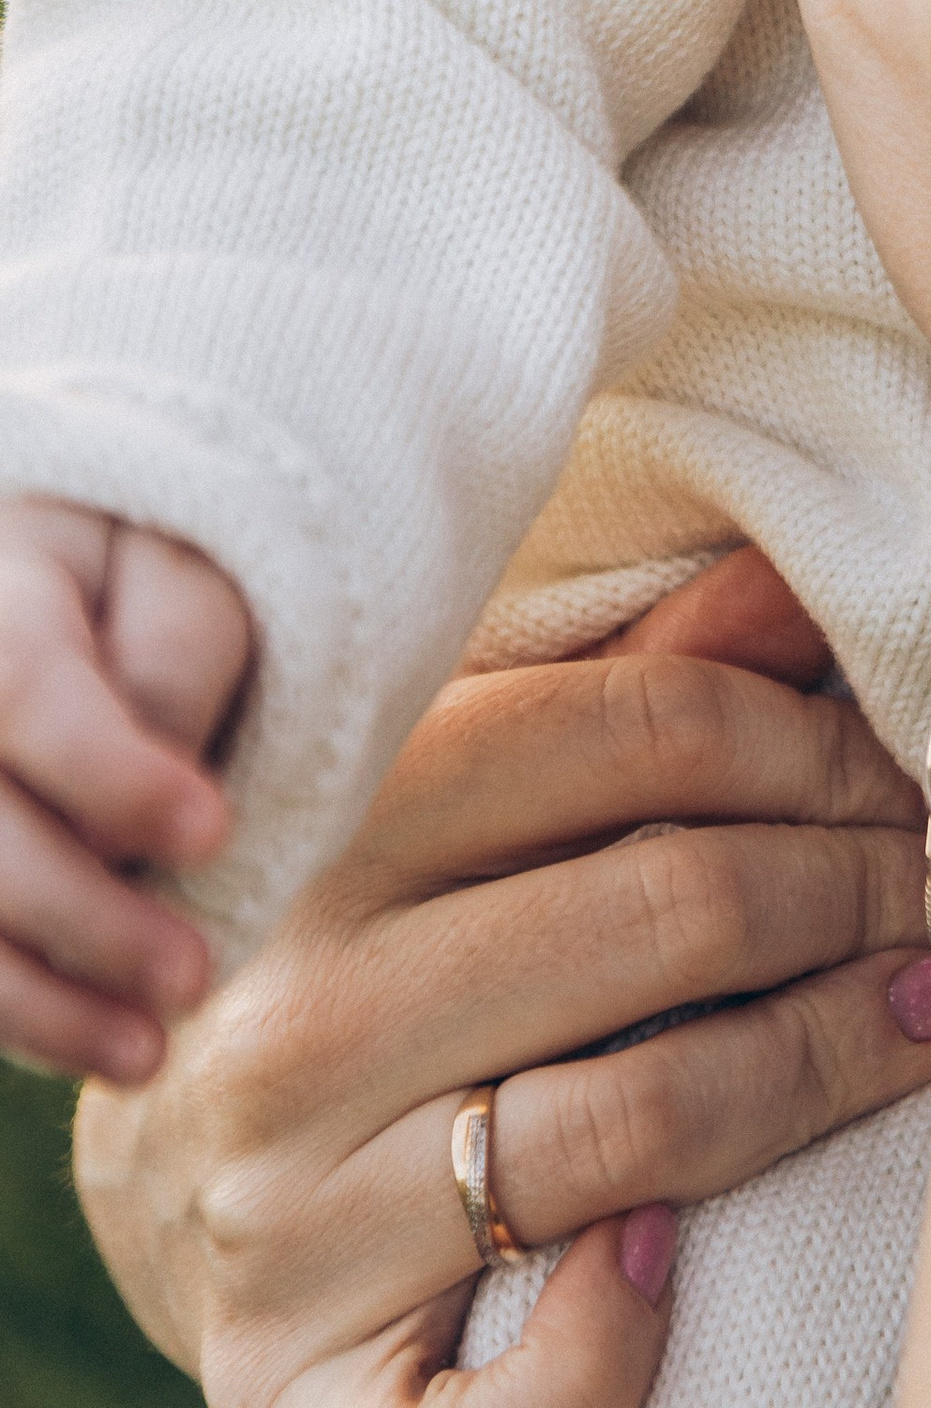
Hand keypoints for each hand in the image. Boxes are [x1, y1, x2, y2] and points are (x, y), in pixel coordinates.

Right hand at [0, 496, 249, 1078]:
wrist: (112, 578)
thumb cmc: (164, 570)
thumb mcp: (195, 573)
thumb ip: (177, 660)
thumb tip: (139, 822)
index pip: (24, 688)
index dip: (111, 775)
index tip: (215, 832)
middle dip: (87, 917)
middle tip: (196, 974)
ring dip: (41, 1001)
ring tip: (150, 1052)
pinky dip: (23, 1010)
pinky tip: (100, 1045)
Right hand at [73, 550, 930, 1405]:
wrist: (166, 1220)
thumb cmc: (376, 982)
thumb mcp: (458, 822)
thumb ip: (615, 698)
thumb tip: (784, 582)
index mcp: (336, 841)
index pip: (625, 731)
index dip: (806, 745)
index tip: (909, 776)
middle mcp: (297, 1022)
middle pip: (663, 906)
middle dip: (851, 889)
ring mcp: (296, 1218)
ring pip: (642, 1116)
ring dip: (825, 1061)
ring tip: (918, 1016)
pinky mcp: (312, 1393)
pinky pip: (528, 1371)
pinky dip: (624, 1326)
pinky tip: (680, 1258)